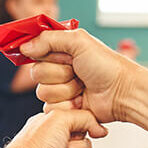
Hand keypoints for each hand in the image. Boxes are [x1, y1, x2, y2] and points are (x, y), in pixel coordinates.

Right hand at [23, 27, 147, 141]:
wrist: (123, 93)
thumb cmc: (107, 66)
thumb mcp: (79, 41)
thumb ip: (49, 39)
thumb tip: (24, 46)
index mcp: (61, 50)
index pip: (35, 51)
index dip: (43, 55)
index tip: (58, 57)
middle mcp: (59, 69)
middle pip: (37, 73)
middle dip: (58, 74)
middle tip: (77, 72)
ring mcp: (62, 89)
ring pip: (43, 92)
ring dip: (65, 90)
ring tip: (82, 87)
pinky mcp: (65, 108)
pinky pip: (50, 108)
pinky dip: (67, 105)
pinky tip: (82, 101)